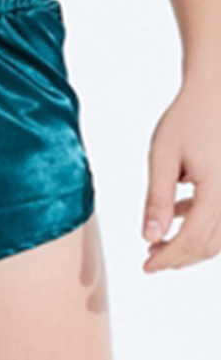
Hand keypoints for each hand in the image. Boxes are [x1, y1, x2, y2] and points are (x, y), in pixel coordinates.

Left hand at [142, 78, 220, 272]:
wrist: (216, 92)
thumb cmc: (188, 119)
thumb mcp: (163, 157)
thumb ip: (158, 200)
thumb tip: (150, 238)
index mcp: (218, 190)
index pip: (193, 239)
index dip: (169, 257)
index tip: (147, 267)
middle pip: (210, 244)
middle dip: (179, 256)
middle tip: (151, 259)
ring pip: (220, 235)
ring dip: (191, 243)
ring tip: (159, 241)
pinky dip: (202, 223)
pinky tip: (177, 214)